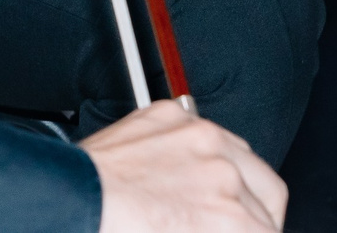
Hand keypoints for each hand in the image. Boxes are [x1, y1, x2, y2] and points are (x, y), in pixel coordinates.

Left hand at [87, 99, 286, 232]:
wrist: (64, 205)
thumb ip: (218, 232)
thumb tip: (224, 228)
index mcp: (226, 218)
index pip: (267, 230)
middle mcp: (222, 171)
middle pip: (272, 199)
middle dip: (260, 221)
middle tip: (240, 229)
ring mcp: (198, 136)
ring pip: (248, 162)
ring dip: (243, 186)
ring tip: (218, 206)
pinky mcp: (172, 116)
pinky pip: (208, 134)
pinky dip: (206, 155)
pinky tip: (186, 175)